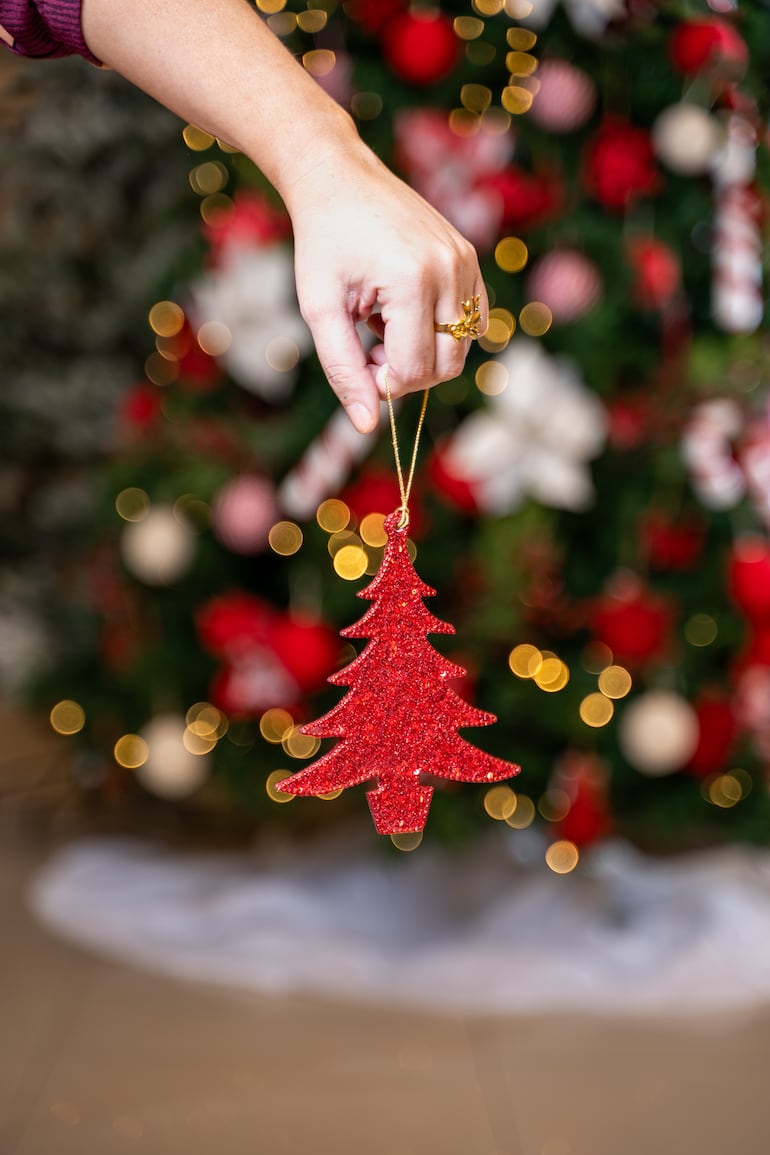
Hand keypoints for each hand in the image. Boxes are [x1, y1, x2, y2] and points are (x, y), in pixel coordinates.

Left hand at [285, 145, 487, 432]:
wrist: (340, 179)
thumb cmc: (323, 244)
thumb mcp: (320, 309)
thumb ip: (343, 370)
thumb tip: (368, 426)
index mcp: (412, 280)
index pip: (415, 370)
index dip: (385, 382)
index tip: (360, 359)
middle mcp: (450, 269)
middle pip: (447, 366)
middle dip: (408, 371)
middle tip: (371, 345)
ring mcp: (466, 261)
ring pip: (463, 348)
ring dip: (425, 351)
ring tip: (387, 324)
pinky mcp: (471, 258)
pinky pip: (472, 322)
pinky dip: (441, 331)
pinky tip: (406, 311)